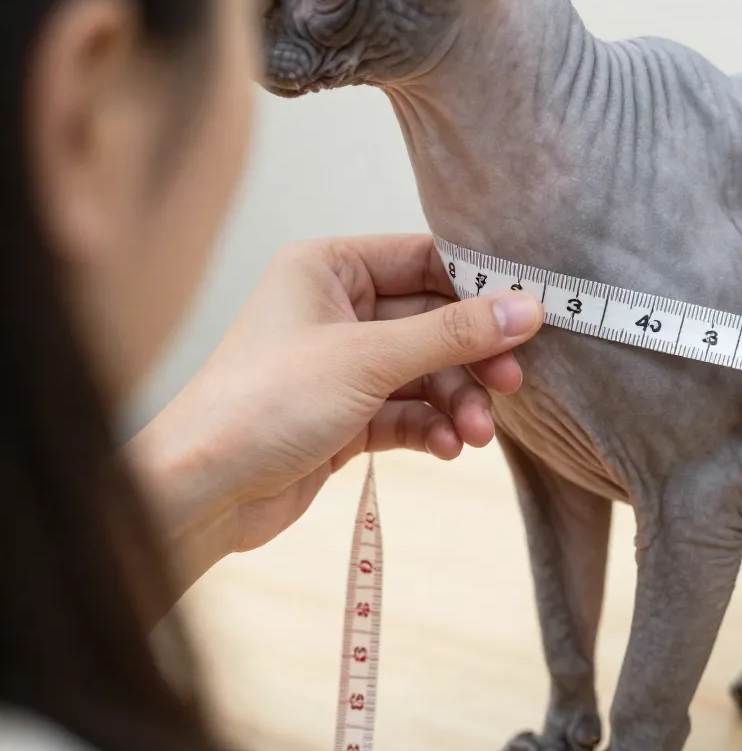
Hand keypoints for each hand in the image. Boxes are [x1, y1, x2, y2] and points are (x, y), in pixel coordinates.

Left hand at [130, 234, 543, 587]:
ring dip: (457, 403)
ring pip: (425, 373)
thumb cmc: (266, 402)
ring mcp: (343, 365)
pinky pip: (407, 411)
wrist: (204, 490)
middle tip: (509, 385)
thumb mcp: (370, 359)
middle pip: (432, 321)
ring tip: (476, 435)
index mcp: (329, 268)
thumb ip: (453, 333)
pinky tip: (446, 449)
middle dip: (471, 358)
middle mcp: (337, 309)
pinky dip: (431, 428)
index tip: (528, 316)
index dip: (478, 287)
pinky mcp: (347, 415)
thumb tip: (528, 308)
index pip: (425, 260)